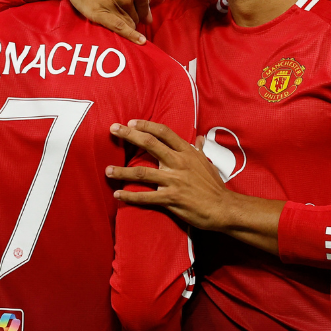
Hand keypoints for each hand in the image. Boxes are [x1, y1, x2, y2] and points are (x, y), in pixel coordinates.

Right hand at [26, 0, 150, 43]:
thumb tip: (149, 20)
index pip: (144, 10)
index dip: (138, 15)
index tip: (133, 17)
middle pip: (136, 19)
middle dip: (129, 20)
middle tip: (114, 13)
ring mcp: (116, 5)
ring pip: (128, 25)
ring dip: (122, 25)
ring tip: (109, 17)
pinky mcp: (101, 13)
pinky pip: (121, 28)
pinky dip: (132, 36)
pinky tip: (140, 42)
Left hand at [107, 121, 231, 229]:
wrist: (223, 207)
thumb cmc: (214, 186)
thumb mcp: (208, 163)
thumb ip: (200, 149)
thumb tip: (200, 138)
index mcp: (187, 152)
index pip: (163, 132)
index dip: (146, 125)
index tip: (131, 122)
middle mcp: (179, 162)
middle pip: (150, 144)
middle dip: (129, 136)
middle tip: (113, 130)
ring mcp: (174, 180)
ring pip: (142, 172)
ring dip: (122, 171)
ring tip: (107, 171)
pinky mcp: (171, 199)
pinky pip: (146, 197)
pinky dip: (130, 196)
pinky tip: (118, 194)